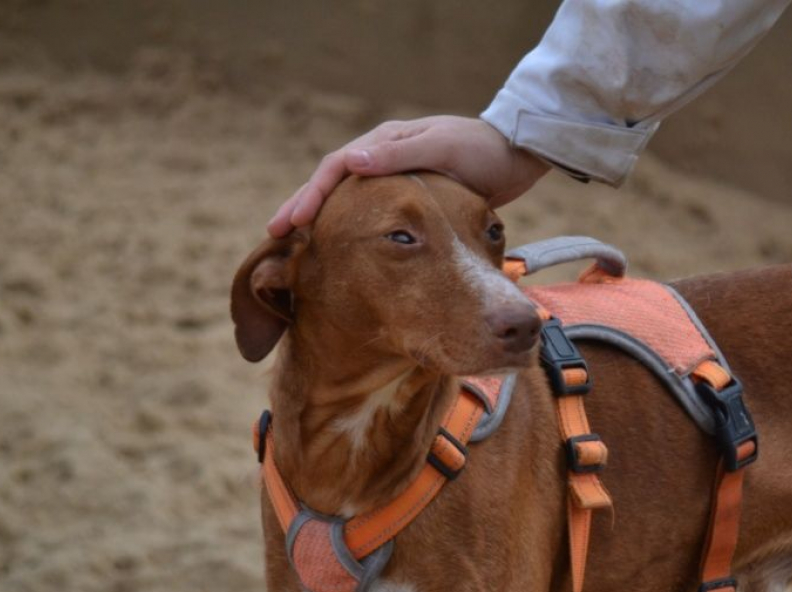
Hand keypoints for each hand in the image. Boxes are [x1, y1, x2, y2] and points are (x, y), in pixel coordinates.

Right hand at [266, 116, 549, 236]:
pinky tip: (338, 247)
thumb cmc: (481, 151)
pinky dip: (349, 227)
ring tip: (296, 243)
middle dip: (303, 207)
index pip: (335, 169)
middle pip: (332, 184)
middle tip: (275, 234)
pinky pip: (370, 213)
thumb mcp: (442, 148)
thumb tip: (350, 164)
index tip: (292, 221)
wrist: (516, 157)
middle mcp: (383, 158)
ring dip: (322, 219)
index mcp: (385, 143)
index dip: (310, 195)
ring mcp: (394, 177)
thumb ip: (399, 155)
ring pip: (347, 200)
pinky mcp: (409, 198)